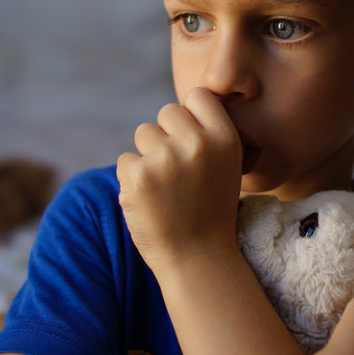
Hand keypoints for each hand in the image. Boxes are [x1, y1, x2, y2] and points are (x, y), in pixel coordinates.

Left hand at [116, 87, 243, 269]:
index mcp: (225, 138)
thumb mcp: (227, 166)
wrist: (197, 258)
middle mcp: (197, 144)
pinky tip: (151, 200)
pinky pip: (126, 160)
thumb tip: (184, 105)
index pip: (199, 96)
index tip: (192, 140)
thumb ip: (209, 133)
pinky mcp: (137, 177)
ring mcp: (165, 159)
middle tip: (178, 171)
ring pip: (143, 133)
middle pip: (167, 112)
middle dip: (167, 136)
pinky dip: (132, 179)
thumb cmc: (210, 209)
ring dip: (148, 156)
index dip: (191, 116)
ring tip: (166, 188)